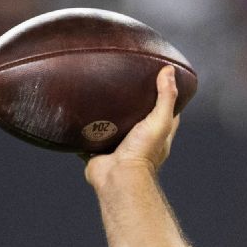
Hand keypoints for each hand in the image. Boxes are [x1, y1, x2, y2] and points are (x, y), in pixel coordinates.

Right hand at [83, 65, 180, 187]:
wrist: (116, 175)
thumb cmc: (142, 152)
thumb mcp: (160, 120)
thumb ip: (166, 97)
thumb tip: (169, 70)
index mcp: (157, 134)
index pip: (166, 112)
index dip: (164, 96)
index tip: (158, 80)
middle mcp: (139, 140)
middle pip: (137, 117)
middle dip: (131, 104)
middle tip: (121, 83)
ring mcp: (118, 145)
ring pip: (112, 126)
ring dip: (106, 114)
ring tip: (98, 93)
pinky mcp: (98, 150)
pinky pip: (89, 136)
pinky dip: (84, 128)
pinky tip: (78, 113)